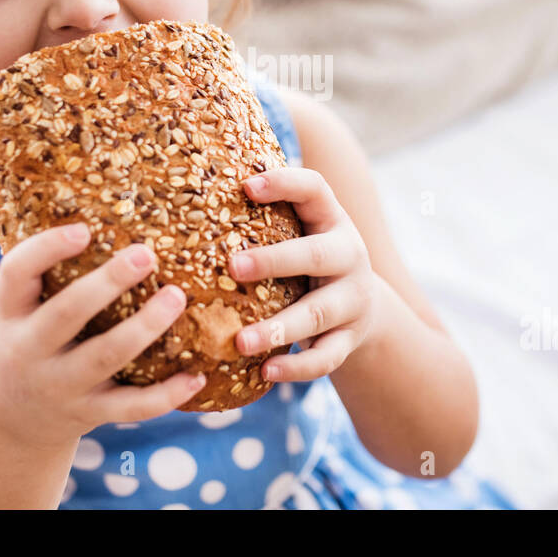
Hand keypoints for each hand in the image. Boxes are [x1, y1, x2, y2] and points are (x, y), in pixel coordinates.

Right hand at [0, 223, 207, 450]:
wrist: (14, 424)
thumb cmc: (30, 344)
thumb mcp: (20, 312)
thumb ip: (48, 274)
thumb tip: (104, 207)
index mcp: (11, 314)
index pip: (15, 273)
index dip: (47, 248)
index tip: (86, 228)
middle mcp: (29, 350)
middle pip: (66, 314)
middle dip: (107, 284)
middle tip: (145, 254)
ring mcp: (60, 385)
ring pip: (106, 357)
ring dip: (145, 327)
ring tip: (177, 296)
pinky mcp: (89, 413)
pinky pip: (131, 406)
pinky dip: (166, 395)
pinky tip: (196, 376)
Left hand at [227, 169, 384, 382]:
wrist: (364, 308)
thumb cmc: (309, 260)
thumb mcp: (302, 232)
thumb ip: (268, 216)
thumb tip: (193, 193)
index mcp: (332, 220)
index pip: (316, 189)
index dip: (285, 184)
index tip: (246, 185)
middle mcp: (349, 256)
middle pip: (318, 255)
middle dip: (276, 260)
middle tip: (233, 266)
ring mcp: (353, 300)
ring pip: (318, 313)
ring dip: (278, 328)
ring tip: (239, 341)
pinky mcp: (350, 339)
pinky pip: (327, 357)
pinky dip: (298, 368)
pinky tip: (266, 372)